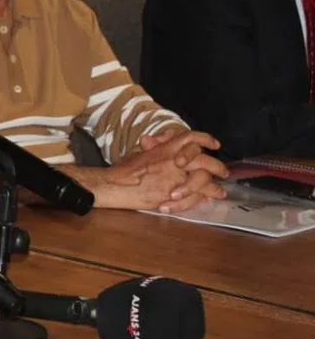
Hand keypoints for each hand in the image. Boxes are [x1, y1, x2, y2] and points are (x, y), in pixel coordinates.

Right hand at [59, 133, 227, 212]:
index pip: (191, 138)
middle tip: (224, 173)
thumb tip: (168, 138)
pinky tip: (205, 200)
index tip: (215, 144)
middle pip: (204, 161)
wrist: (115, 186)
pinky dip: (202, 199)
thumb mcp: (142, 153)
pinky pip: (194, 197)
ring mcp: (174, 180)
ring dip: (214, 188)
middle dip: (217, 167)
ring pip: (203, 181)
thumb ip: (159, 147)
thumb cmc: (125, 169)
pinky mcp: (172, 196)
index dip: (205, 139)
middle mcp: (173, 162)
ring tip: (220, 192)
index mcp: (165, 149)